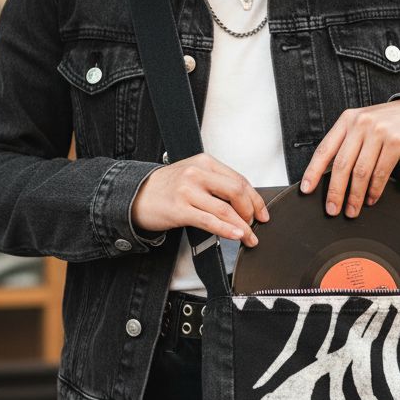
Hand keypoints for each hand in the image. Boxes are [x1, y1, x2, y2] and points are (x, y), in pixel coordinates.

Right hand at [131, 152, 269, 245]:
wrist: (137, 195)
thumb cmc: (167, 188)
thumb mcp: (193, 176)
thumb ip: (216, 183)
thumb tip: (244, 203)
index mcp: (205, 162)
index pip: (239, 179)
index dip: (255, 199)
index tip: (262, 212)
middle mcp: (197, 173)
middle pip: (236, 191)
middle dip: (251, 211)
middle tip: (255, 224)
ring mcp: (187, 190)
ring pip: (225, 209)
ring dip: (242, 226)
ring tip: (249, 237)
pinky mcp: (180, 209)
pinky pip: (210, 221)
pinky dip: (227, 230)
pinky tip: (236, 235)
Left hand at [300, 100, 399, 216]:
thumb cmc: (385, 124)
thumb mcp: (361, 125)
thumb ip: (346, 143)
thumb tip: (328, 176)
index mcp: (346, 120)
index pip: (324, 149)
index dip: (313, 171)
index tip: (307, 189)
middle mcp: (360, 124)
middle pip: (341, 164)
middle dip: (335, 191)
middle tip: (332, 209)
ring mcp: (379, 132)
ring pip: (361, 172)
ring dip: (355, 196)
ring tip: (352, 210)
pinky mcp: (395, 142)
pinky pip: (380, 173)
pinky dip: (374, 190)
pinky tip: (370, 199)